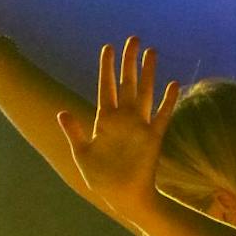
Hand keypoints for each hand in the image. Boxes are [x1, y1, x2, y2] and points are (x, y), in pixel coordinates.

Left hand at [58, 37, 179, 221]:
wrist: (123, 196)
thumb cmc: (101, 178)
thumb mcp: (82, 153)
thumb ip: (75, 132)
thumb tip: (62, 112)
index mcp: (105, 120)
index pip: (106, 87)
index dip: (107, 68)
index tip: (108, 48)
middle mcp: (124, 118)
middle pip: (127, 83)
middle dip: (129, 62)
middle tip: (133, 39)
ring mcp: (140, 126)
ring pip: (144, 93)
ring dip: (148, 73)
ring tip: (152, 52)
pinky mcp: (154, 137)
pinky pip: (162, 115)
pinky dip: (168, 101)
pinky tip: (173, 84)